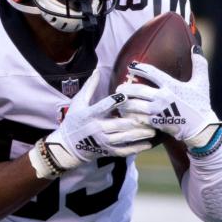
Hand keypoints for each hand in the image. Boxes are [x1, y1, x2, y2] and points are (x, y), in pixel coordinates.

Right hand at [33, 72, 154, 176]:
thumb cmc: (74, 121)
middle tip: (150, 114)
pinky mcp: (106, 151)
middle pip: (118, 124)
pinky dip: (136, 148)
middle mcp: (97, 129)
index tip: (126, 94)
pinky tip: (148, 144)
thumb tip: (97, 70)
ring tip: (153, 130)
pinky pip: (123, 151)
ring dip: (139, 134)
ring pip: (124, 138)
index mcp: (89, 115)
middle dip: (134, 120)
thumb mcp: (78, 103)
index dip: (115, 101)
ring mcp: (103, 142)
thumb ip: (89, 87)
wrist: (67, 147)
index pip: (104, 106)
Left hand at [117, 50, 221, 149]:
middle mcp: (163, 97)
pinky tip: (124, 114)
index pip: (152, 73)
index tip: (131, 65)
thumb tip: (194, 48)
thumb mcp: (202, 82)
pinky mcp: (155, 123)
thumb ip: (199, 64)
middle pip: (138, 90)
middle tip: (119, 87)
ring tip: (119, 101)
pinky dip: (130, 116)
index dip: (139, 68)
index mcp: (172, 86)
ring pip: (135, 105)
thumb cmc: (200, 104)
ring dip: (125, 103)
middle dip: (127, 88)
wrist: (201, 128)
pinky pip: (138, 118)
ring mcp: (158, 111)